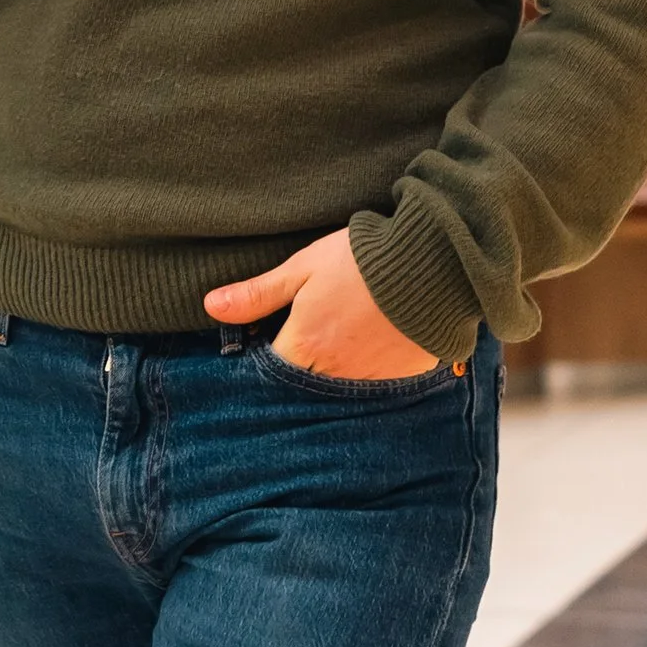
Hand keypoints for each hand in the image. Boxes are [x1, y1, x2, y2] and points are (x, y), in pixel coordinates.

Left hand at [204, 228, 444, 379]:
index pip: (270, 369)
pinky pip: (378, 383)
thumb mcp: (304, 268)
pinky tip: (376, 344)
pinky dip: (371, 368)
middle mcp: (334, 374)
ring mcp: (371, 380)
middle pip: (304, 382)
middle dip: (301, 365)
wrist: (434, 262)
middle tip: (312, 335)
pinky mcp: (403, 376)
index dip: (267, 353)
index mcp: (304, 348)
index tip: (270, 336)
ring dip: (336, 369)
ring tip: (345, 337)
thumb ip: (258, 294)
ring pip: (340, 386)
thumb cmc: (364, 260)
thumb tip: (211, 306)